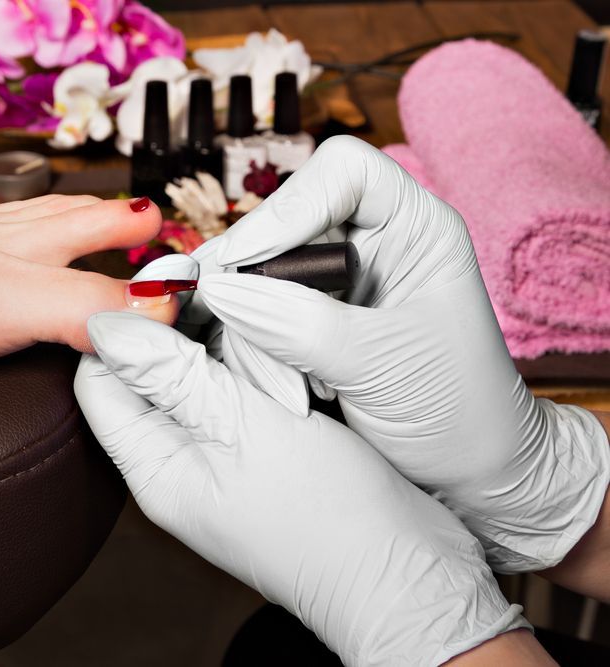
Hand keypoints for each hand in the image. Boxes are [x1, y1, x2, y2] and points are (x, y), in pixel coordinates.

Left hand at [74, 310, 526, 665]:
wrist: (407, 576)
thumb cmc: (330, 516)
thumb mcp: (244, 429)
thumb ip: (174, 375)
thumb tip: (103, 327)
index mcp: (155, 466)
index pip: (101, 382)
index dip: (122, 328)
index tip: (165, 289)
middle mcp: (180, 463)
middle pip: (150, 373)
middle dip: (180, 329)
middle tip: (224, 294)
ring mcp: (222, 458)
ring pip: (200, 375)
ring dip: (224, 343)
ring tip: (259, 321)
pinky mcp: (262, 451)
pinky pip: (241, 391)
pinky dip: (255, 363)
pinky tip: (282, 347)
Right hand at [198, 135, 609, 571]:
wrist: (470, 476)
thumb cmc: (459, 412)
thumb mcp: (381, 364)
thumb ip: (297, 323)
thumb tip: (219, 290)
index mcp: (413, 226)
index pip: (339, 173)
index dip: (287, 207)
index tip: (247, 263)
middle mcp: (370, 244)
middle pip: (282, 224)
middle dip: (251, 278)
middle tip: (216, 319)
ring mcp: (336, 286)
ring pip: (258, 276)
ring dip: (247, 327)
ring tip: (271, 381)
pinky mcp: (309, 324)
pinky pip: (256, 316)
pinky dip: (249, 349)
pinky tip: (268, 384)